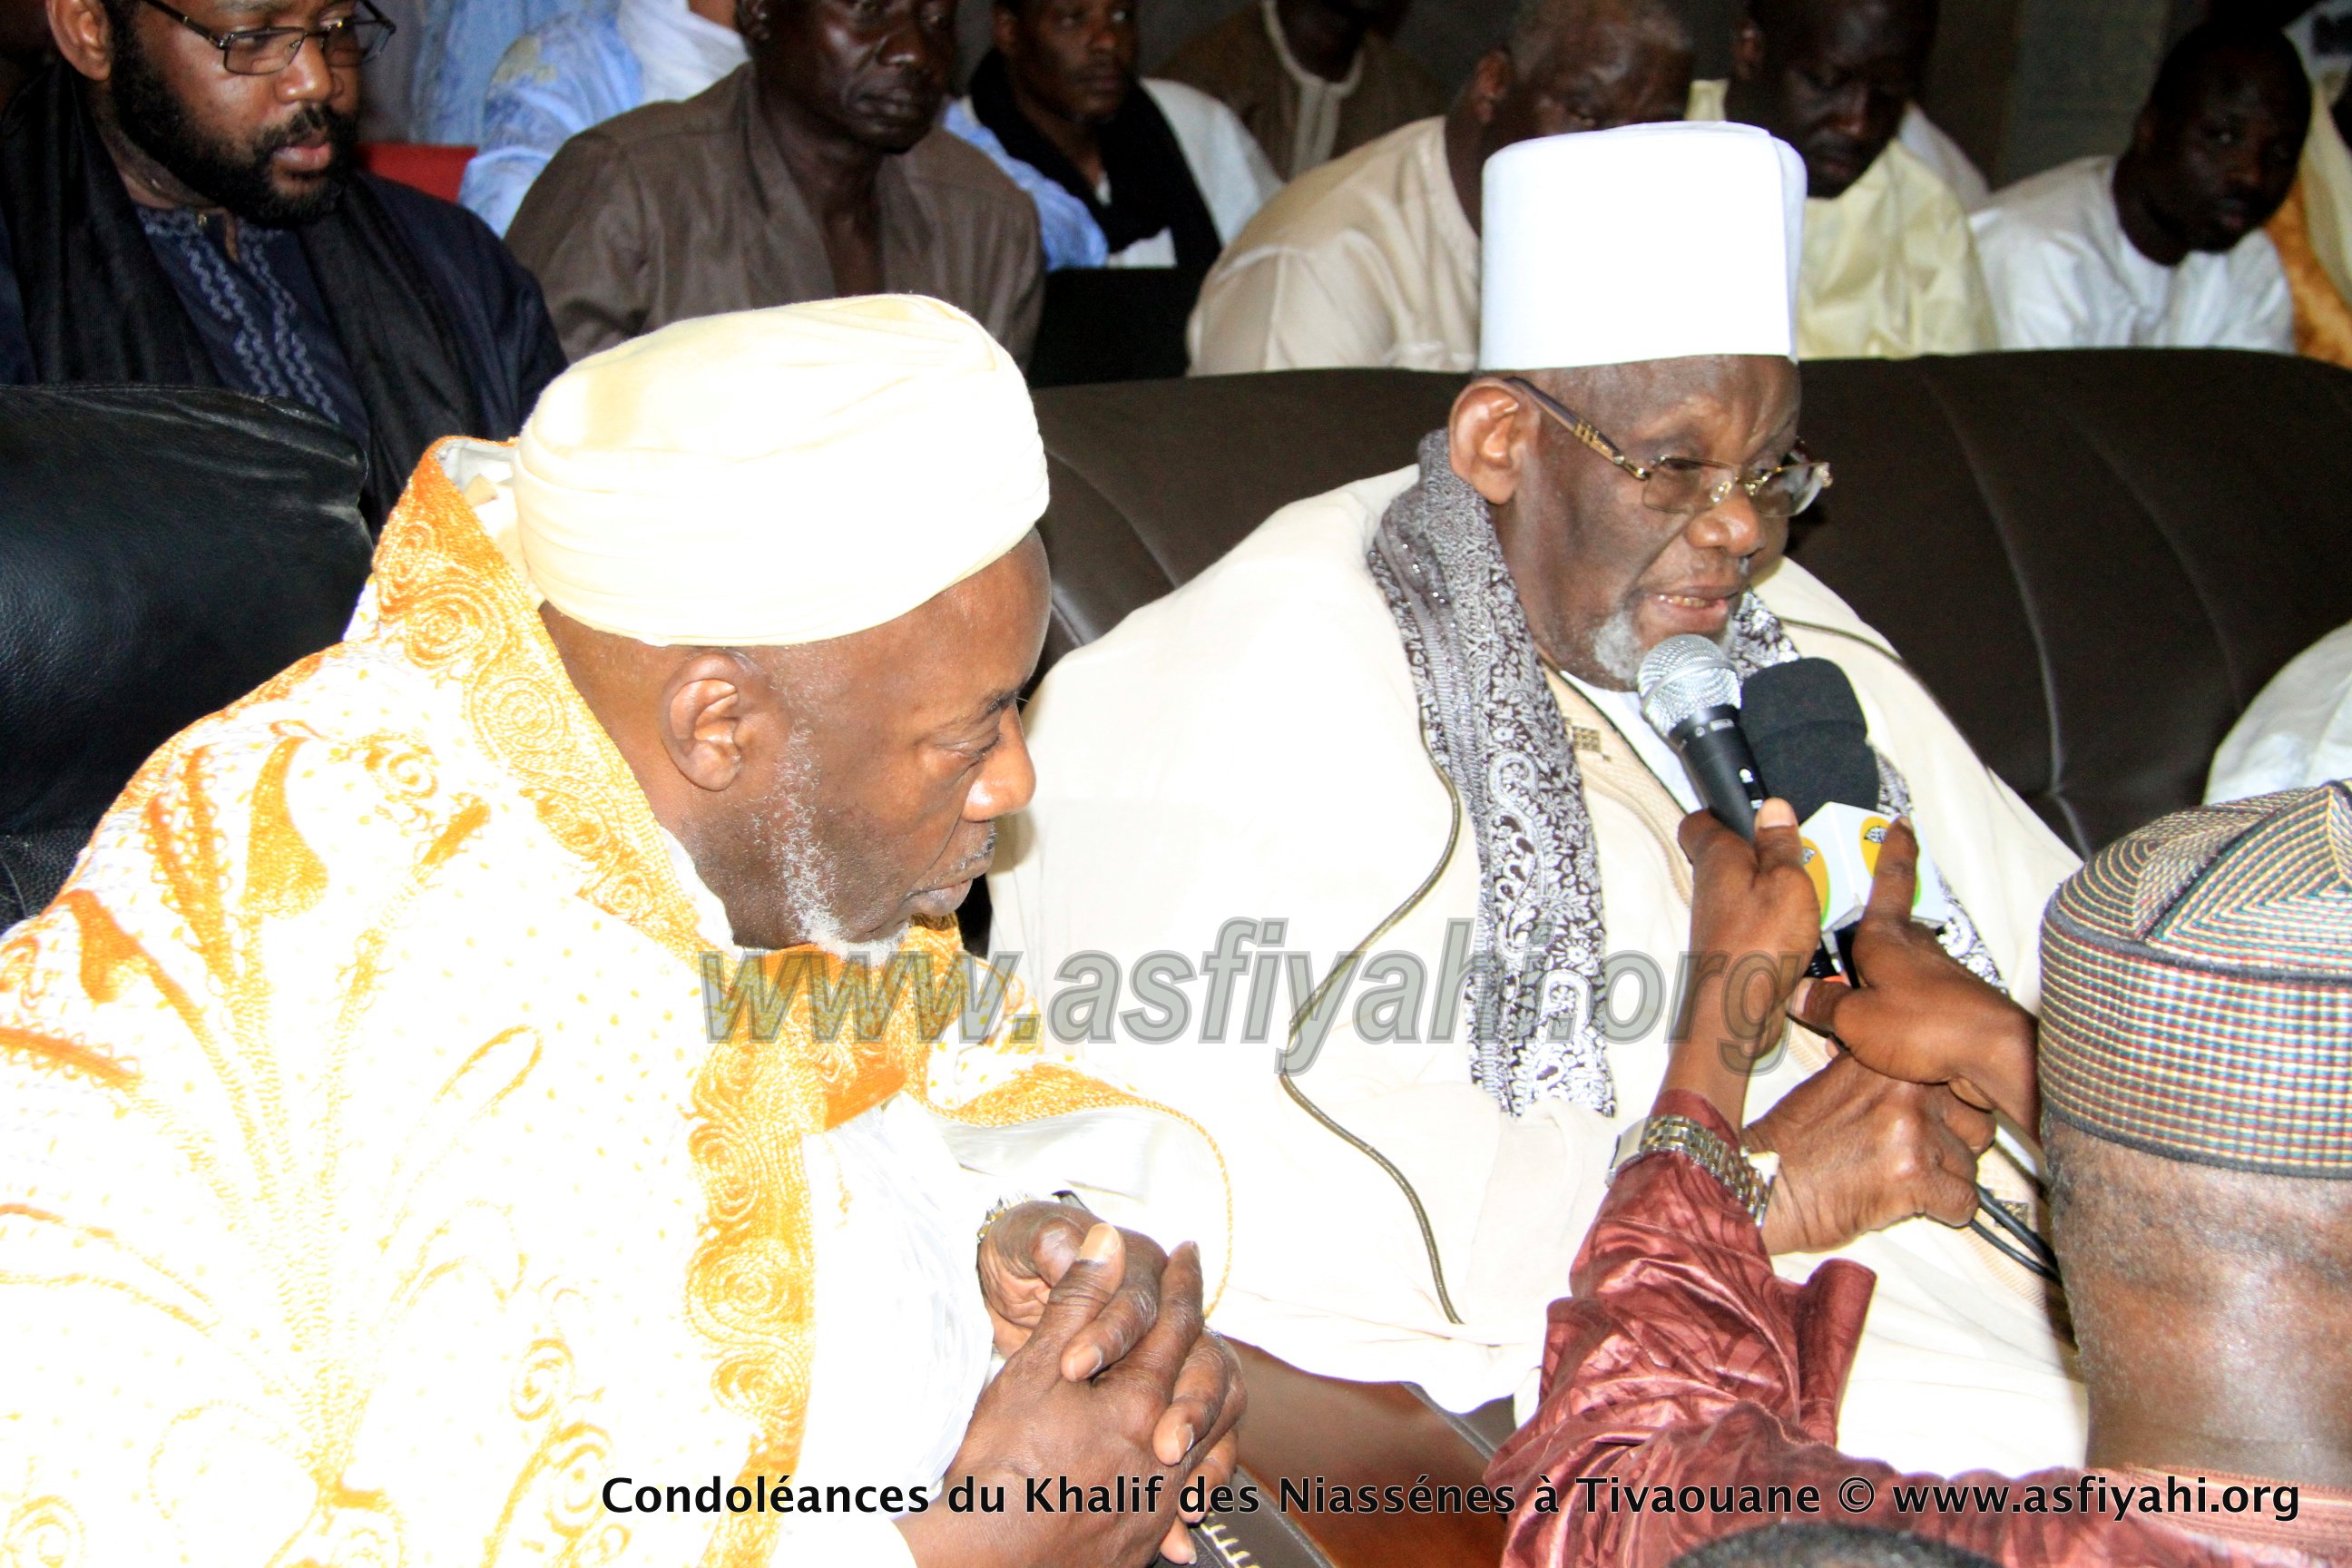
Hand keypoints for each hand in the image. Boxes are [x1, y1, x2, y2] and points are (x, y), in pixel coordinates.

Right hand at [907, 1226, 1246, 1567]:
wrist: (990, 1557)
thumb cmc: (1004, 1465)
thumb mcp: (1035, 1369)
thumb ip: (1077, 1302)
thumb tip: (1107, 1240)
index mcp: (1140, 1402)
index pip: (1176, 1323)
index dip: (1181, 1282)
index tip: (1187, 1255)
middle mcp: (1165, 1452)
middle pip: (1207, 1378)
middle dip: (1204, 1336)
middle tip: (1201, 1311)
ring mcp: (1161, 1499)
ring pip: (1211, 1438)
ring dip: (1208, 1402)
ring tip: (1204, 1382)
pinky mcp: (1147, 1536)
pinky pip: (1191, 1493)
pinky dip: (1195, 1467)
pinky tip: (1183, 1468)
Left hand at [1669, 800, 1822, 1123]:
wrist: (1737, 1013)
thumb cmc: (1757, 945)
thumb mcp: (1788, 881)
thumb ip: (1782, 844)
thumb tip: (1773, 808)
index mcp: (1718, 857)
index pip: (1701, 821)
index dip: (1723, 810)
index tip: (1754, 807)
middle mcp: (1712, 887)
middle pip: (1734, 856)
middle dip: (1769, 853)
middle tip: (1805, 854)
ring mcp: (1722, 919)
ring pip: (1752, 892)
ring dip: (1783, 892)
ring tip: (1817, 896)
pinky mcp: (1736, 948)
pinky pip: (1763, 924)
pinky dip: (1785, 924)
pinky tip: (1809, 932)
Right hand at [1745, 1053, 1995, 1253]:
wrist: (1764, 1186)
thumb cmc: (1790, 1145)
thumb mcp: (1828, 1086)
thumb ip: (1873, 1076)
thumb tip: (1905, 1068)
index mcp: (1884, 1063)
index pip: (1954, 1081)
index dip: (1949, 1110)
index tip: (1941, 1123)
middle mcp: (1904, 1090)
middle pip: (1974, 1122)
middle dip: (1955, 1146)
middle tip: (1923, 1159)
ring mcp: (1912, 1133)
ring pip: (1969, 1165)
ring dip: (1946, 1180)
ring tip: (1906, 1183)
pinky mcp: (1914, 1178)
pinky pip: (1964, 1201)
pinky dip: (1947, 1211)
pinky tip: (1916, 1206)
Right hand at [1789, 818, 2038, 1128]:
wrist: (1993, 1056)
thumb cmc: (1923, 1026)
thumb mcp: (1854, 1019)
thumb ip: (1824, 1005)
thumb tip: (1801, 995)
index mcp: (1887, 938)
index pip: (1890, 880)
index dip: (1893, 850)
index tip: (1900, 824)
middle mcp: (1917, 949)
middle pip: (1886, 935)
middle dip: (1863, 948)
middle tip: (1839, 966)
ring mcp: (1939, 978)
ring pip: (1896, 975)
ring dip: (1875, 995)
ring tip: (1851, 1033)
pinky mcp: (1953, 1008)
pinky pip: (1911, 1006)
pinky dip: (1893, 1022)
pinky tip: (1880, 1051)